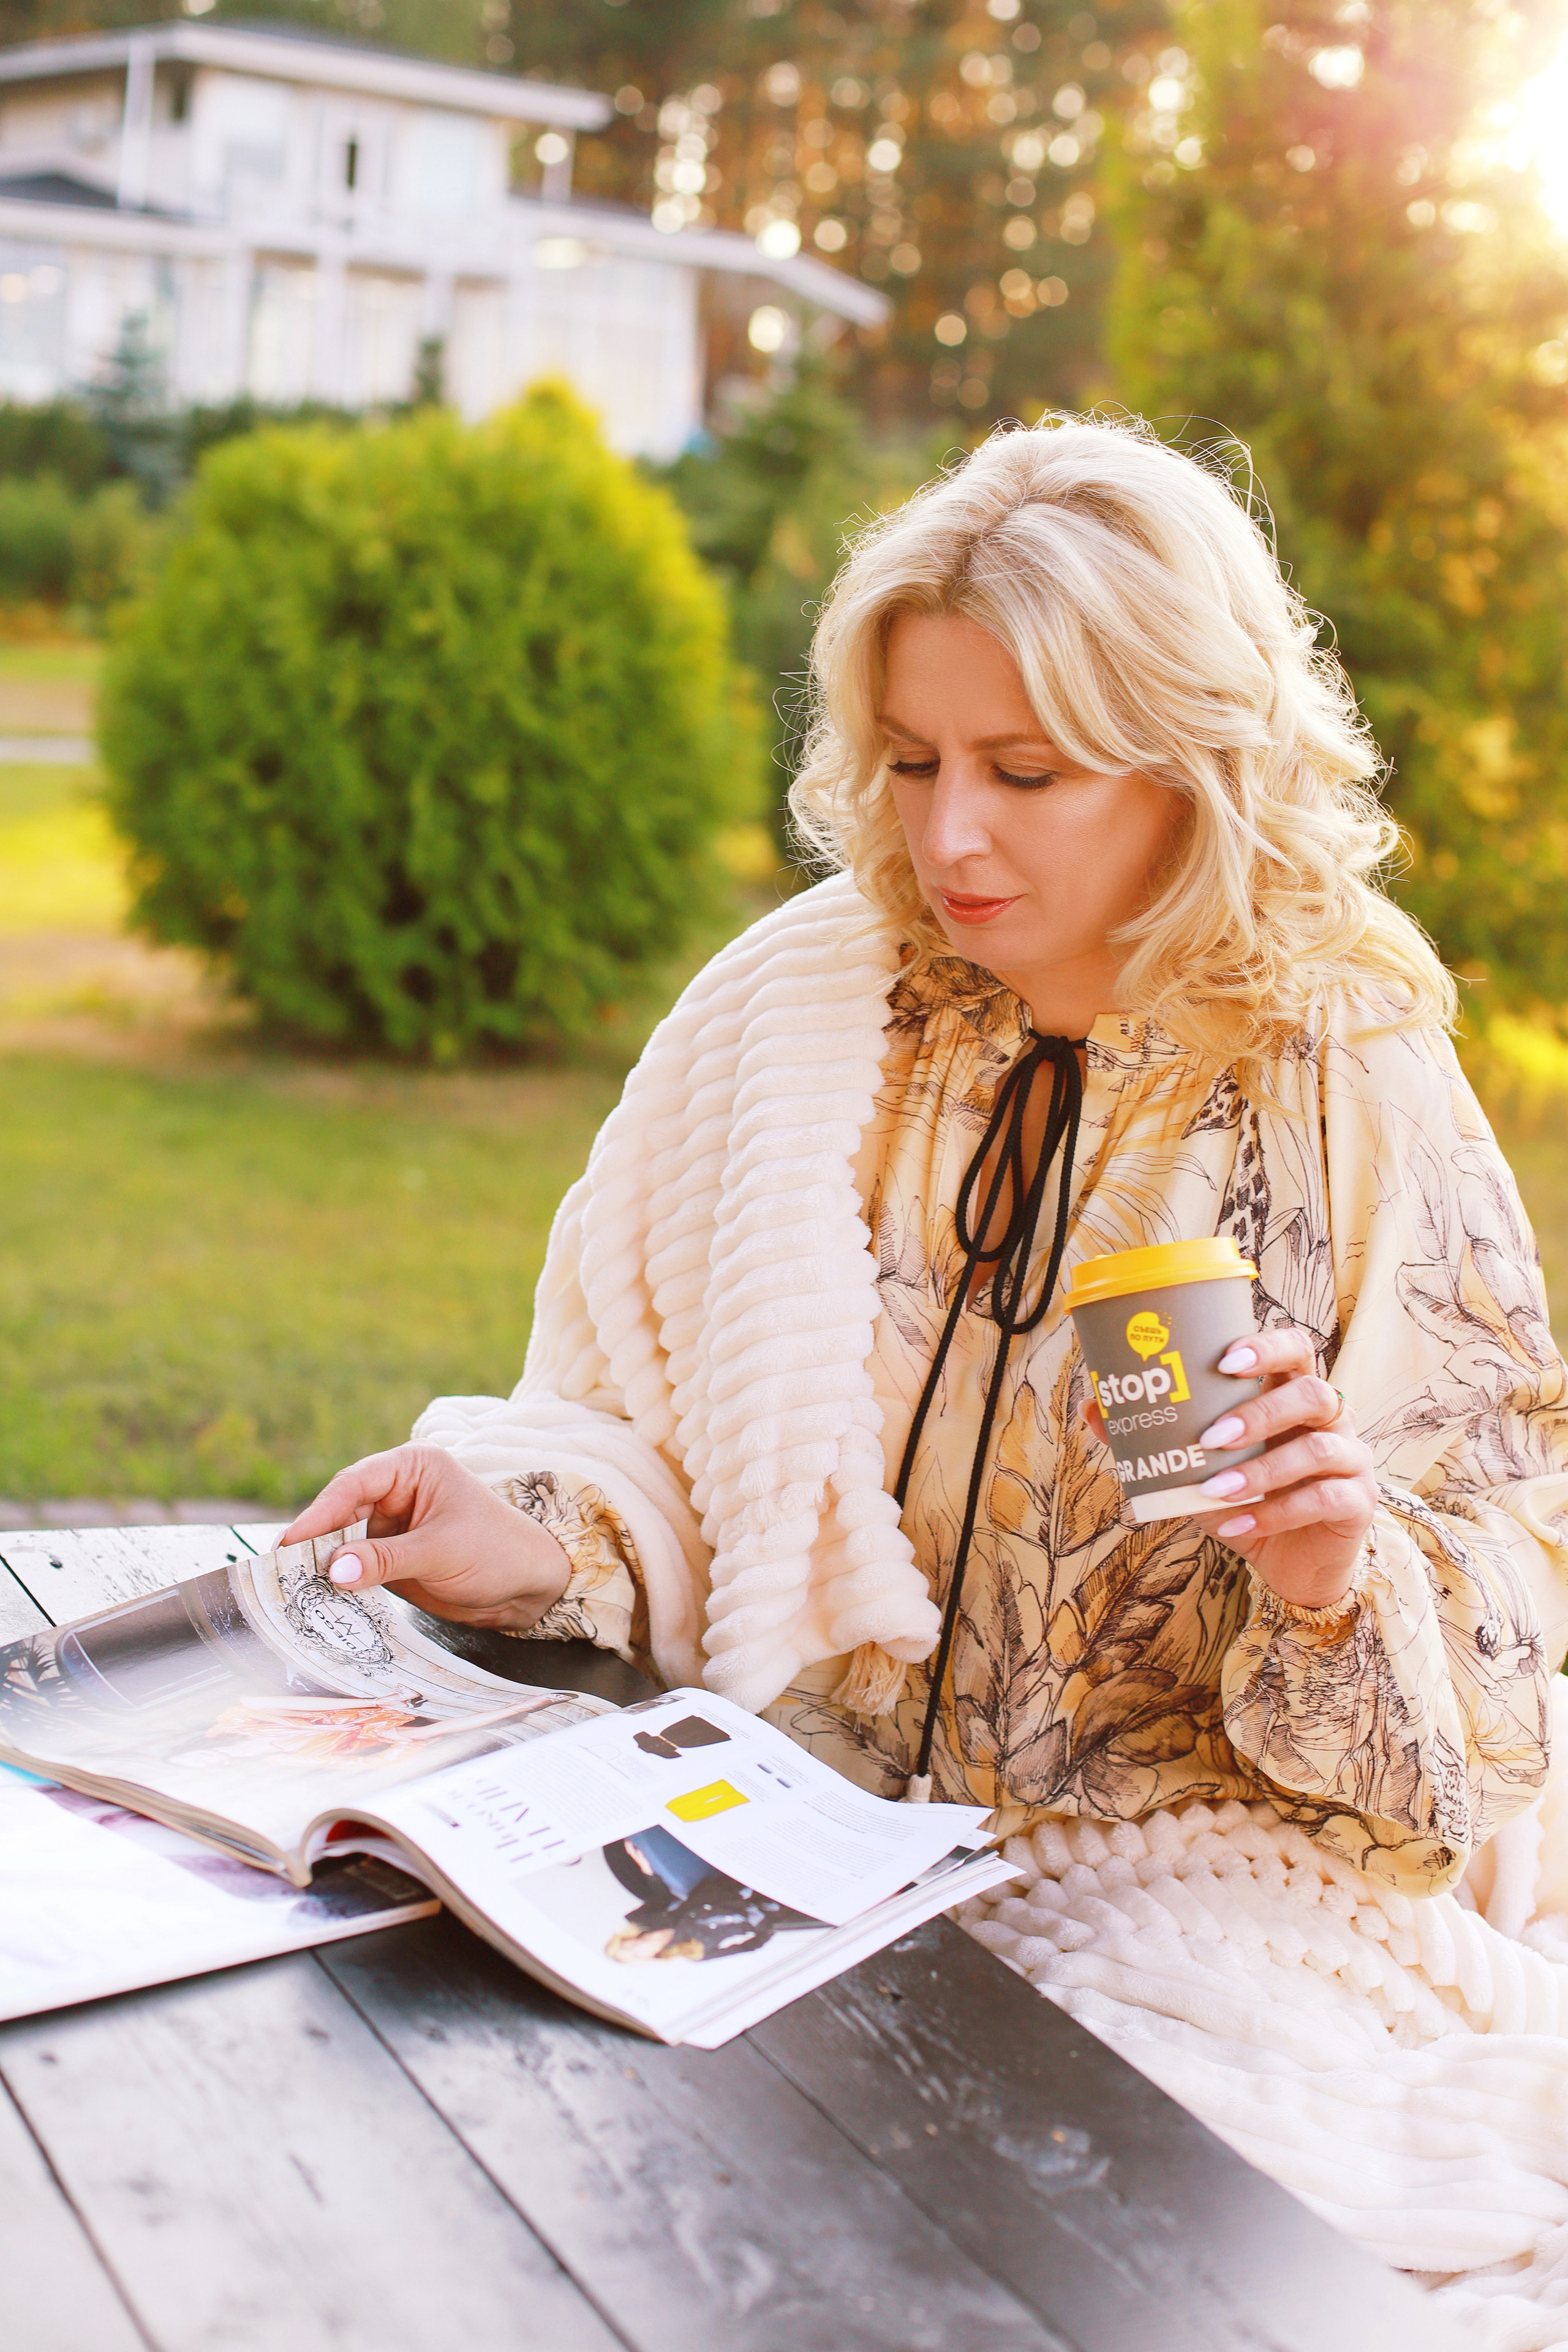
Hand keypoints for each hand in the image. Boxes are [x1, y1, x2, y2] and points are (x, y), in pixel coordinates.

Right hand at [280, 1444, 571, 1629]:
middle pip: (340, 1511)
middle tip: (279, 1569)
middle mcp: (397, 1491)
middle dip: (313, 1540)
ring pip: (341, 1541)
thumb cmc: (498, 1550)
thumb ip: (386, 1559)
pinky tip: (315, 1598)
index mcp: (413, 1467)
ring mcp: (391, 1526)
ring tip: (287, 1587)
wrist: (529, 1587)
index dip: (319, 1512)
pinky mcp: (389, 1558)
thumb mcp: (441, 1551)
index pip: (355, 1483)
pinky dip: (336, 1582)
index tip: (291, 1541)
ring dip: (320, 1564)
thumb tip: (333, 1570)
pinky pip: (354, 1567)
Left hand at [1080, 1325, 1376, 1610]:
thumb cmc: (1245, 1498)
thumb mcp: (1197, 1467)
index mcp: (1292, 1393)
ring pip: (1318, 1448)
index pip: (1295, 1348)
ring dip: (1262, 1469)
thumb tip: (1092, 1405)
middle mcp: (1330, 1418)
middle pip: (1313, 1391)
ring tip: (1217, 1489)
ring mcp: (1350, 1458)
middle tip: (1212, 1434)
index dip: (1265, 1346)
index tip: (1224, 1360)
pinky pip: (1324, 1499)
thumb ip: (1154, 1436)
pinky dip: (1275, 1513)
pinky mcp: (1357, 1503)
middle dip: (1260, 1411)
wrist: (1288, 1563)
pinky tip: (1236, 1525)